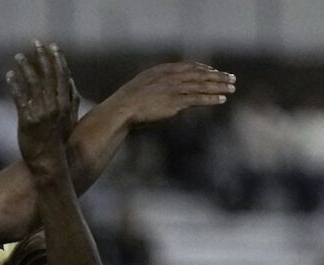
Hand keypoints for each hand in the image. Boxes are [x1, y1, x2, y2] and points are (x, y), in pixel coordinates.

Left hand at [7, 40, 73, 169]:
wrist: (48, 162)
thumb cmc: (59, 142)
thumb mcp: (70, 120)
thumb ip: (72, 100)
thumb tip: (71, 82)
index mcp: (65, 104)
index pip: (62, 76)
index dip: (57, 60)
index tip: (52, 46)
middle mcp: (55, 106)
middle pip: (48, 76)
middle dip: (42, 58)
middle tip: (35, 43)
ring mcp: (41, 113)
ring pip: (33, 84)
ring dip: (26, 68)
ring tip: (18, 56)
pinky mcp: (27, 120)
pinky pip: (20, 98)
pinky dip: (15, 85)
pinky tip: (10, 75)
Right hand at [107, 62, 234, 126]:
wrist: (122, 109)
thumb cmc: (127, 102)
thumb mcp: (141, 86)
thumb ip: (155, 85)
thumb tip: (161, 91)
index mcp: (162, 70)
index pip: (188, 66)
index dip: (203, 68)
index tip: (213, 71)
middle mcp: (171, 77)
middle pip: (200, 74)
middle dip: (217, 76)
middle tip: (231, 78)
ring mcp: (174, 88)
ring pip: (202, 85)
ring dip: (219, 86)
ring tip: (232, 88)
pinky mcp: (177, 101)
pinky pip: (199, 99)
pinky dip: (212, 98)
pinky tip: (222, 99)